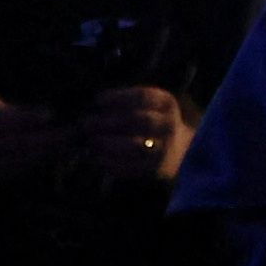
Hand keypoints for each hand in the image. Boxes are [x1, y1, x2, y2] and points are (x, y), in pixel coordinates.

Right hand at [0, 93, 68, 199]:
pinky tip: (54, 157)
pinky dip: (37, 164)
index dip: (34, 118)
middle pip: (20, 143)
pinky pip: (17, 172)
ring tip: (74, 145)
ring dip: (50, 154)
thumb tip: (40, 110)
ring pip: (22, 161)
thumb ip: (1, 107)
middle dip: (52, 138)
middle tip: (77, 132)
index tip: (56, 113)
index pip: (8, 122)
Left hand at [80, 87, 196, 186]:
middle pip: (138, 120)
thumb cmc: (151, 123)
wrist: (180, 151)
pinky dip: (109, 162)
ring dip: (107, 144)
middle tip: (86, 124)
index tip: (98, 100)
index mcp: (166, 104)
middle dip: (108, 122)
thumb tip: (94, 107)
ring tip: (91, 142)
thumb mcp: (148, 106)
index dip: (118, 97)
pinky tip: (95, 157)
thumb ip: (124, 104)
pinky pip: (130, 167)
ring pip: (135, 146)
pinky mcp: (156, 169)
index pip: (143, 97)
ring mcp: (164, 148)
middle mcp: (168, 125)